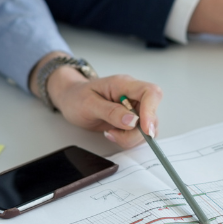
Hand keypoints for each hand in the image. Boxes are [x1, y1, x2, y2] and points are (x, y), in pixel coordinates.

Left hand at [41, 63, 163, 148]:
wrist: (71, 99)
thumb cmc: (77, 97)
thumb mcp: (88, 104)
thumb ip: (111, 112)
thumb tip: (133, 120)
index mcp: (124, 84)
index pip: (150, 92)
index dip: (151, 111)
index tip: (145, 130)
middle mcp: (133, 95)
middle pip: (152, 114)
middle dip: (136, 132)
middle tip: (113, 134)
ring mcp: (134, 108)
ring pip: (148, 128)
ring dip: (131, 137)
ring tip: (110, 132)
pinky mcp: (132, 120)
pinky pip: (140, 133)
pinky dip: (128, 139)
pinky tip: (113, 133)